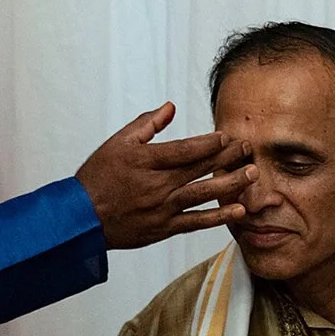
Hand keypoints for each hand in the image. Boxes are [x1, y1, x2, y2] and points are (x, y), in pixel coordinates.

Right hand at [75, 102, 254, 250]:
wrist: (82, 219)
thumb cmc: (98, 177)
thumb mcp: (117, 143)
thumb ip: (147, 124)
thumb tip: (171, 107)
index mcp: (146, 161)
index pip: (186, 149)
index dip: (210, 143)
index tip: (227, 136)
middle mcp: (158, 184)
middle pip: (200, 168)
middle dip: (228, 157)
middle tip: (248, 148)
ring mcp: (163, 208)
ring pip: (204, 193)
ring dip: (231, 183)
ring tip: (252, 174)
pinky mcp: (164, 228)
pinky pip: (197, 222)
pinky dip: (218, 217)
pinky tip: (238, 210)